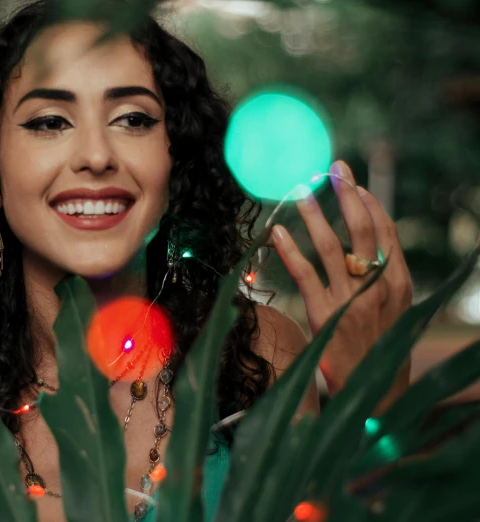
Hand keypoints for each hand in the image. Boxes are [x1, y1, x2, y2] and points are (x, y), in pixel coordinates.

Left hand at [271, 160, 412, 395]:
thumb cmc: (381, 348)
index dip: (369, 202)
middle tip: (333, 168)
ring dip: (315, 215)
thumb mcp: (393, 311)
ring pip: (333, 247)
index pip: (386, 232)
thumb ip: (382, 279)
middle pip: (364, 230)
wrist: (375, 395)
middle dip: (348, 194)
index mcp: (399, 284)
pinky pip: (305, 275)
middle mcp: (378, 288)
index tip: (352, 180)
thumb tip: (363, 246)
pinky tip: (277, 232)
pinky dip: (290, 250)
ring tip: (300, 191)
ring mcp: (352, 301)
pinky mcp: (325, 315)